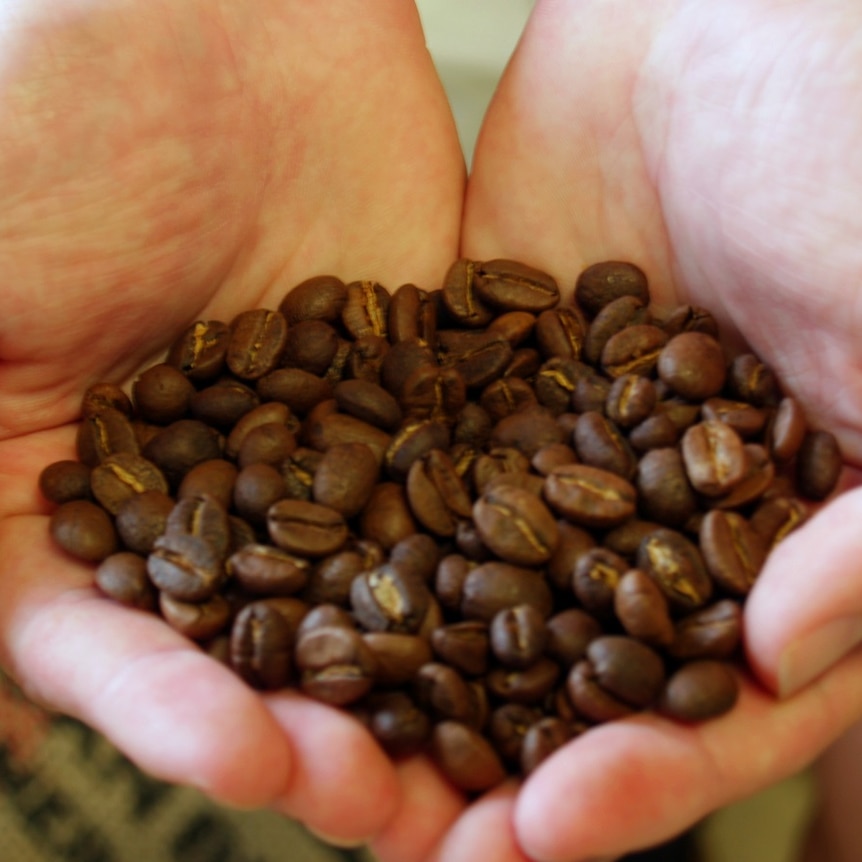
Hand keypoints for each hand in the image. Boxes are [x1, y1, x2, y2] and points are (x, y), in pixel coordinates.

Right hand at [0, 0, 463, 840]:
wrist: (210, 13)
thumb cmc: (52, 116)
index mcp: (64, 490)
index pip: (100, 641)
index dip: (159, 708)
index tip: (233, 757)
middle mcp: (196, 492)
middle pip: (249, 650)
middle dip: (307, 733)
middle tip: (371, 798)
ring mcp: (316, 455)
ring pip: (367, 599)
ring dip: (415, 689)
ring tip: (469, 770)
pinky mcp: (414, 404)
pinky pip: (457, 503)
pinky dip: (496, 572)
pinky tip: (545, 640)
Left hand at [369, 2, 861, 858]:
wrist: (729, 25)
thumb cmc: (848, 158)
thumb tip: (779, 651)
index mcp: (777, 539)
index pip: (710, 706)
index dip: (641, 778)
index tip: (551, 825)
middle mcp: (654, 517)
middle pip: (573, 680)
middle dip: (497, 771)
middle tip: (413, 845)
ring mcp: (555, 455)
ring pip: (475, 603)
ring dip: (408, 690)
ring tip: (330, 767)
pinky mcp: (473, 389)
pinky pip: (405, 486)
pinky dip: (354, 550)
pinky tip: (286, 614)